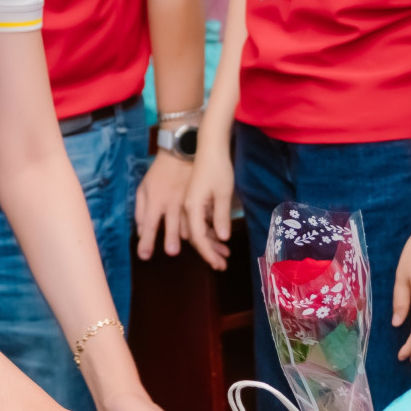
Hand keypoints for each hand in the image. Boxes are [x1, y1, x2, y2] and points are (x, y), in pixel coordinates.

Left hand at [135, 150, 192, 259]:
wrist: (180, 153)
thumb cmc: (159, 173)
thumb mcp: (143, 187)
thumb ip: (140, 211)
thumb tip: (140, 233)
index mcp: (155, 200)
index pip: (149, 224)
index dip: (146, 242)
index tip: (145, 256)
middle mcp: (171, 202)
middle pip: (172, 225)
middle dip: (172, 239)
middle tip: (172, 253)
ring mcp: (186, 201)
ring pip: (190, 221)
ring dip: (191, 237)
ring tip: (196, 247)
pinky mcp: (199, 198)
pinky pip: (202, 217)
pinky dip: (202, 227)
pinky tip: (205, 236)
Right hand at [182, 133, 236, 270]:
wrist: (206, 145)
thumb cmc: (217, 166)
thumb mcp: (223, 192)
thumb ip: (221, 216)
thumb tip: (222, 238)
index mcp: (192, 207)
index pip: (199, 238)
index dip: (209, 253)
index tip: (218, 265)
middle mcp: (186, 208)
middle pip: (195, 237)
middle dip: (209, 252)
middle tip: (222, 265)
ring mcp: (187, 203)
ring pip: (195, 230)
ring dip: (209, 243)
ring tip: (223, 254)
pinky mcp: (192, 199)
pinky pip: (196, 221)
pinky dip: (207, 231)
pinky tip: (217, 237)